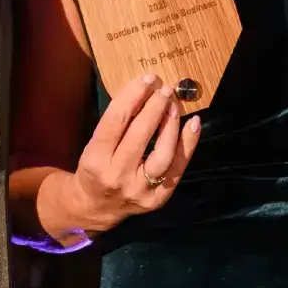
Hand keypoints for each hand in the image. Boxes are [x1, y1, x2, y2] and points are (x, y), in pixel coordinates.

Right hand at [55, 73, 201, 234]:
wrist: (95, 207)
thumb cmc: (95, 168)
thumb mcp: (94, 144)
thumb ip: (117, 122)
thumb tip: (145, 90)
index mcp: (96, 159)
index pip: (116, 121)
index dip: (133, 96)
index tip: (147, 80)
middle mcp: (117, 176)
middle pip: (140, 135)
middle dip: (154, 107)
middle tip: (164, 89)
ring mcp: (140, 190)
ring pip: (163, 154)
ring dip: (171, 126)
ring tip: (174, 106)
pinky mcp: (157, 199)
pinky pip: (178, 169)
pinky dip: (188, 145)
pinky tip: (193, 124)